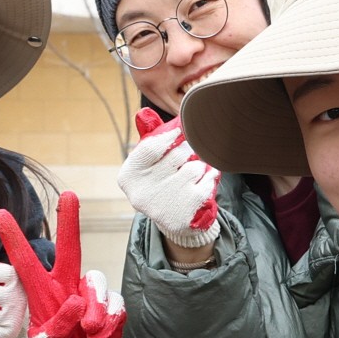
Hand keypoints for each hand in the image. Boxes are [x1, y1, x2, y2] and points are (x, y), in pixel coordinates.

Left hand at [0, 193, 125, 337]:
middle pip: (70, 251)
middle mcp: (65, 294)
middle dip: (69, 222)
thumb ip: (55, 329)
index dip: (15, 241)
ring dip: (97, 305)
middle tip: (69, 194)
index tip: (0, 216)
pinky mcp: (111, 316)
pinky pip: (116, 306)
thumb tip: (76, 301)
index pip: (26, 265)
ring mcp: (90, 303)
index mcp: (40, 300)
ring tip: (90, 332)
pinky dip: (110, 322)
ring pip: (98, 282)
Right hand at [117, 110, 219, 251]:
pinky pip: (206, 181)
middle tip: (190, 153)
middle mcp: (142, 193)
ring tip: (194, 172)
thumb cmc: (162, 185)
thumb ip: (148, 140)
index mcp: (129, 178)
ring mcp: (164, 203)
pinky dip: (210, 178)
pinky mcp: (185, 211)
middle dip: (187, 151)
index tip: (180, 131)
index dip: (168, 136)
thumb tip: (144, 113)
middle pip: (176, 156)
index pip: (150, 147)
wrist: (175, 224)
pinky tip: (204, 181)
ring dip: (199, 166)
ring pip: (194, 168)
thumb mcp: (149, 166)